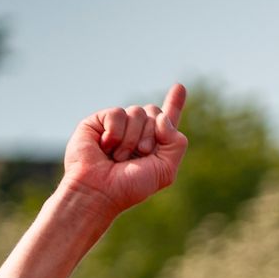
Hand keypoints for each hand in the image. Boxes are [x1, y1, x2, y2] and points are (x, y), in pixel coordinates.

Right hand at [60, 83, 188, 216]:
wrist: (99, 190)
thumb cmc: (130, 186)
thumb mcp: (165, 170)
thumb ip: (176, 143)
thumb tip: (162, 118)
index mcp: (154, 144)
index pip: (166, 120)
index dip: (174, 103)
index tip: (180, 87)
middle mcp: (136, 132)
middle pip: (155, 113)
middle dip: (152, 135)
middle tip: (140, 155)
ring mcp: (117, 125)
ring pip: (138, 112)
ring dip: (132, 139)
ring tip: (119, 157)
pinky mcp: (98, 121)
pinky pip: (118, 113)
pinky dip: (116, 133)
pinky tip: (106, 147)